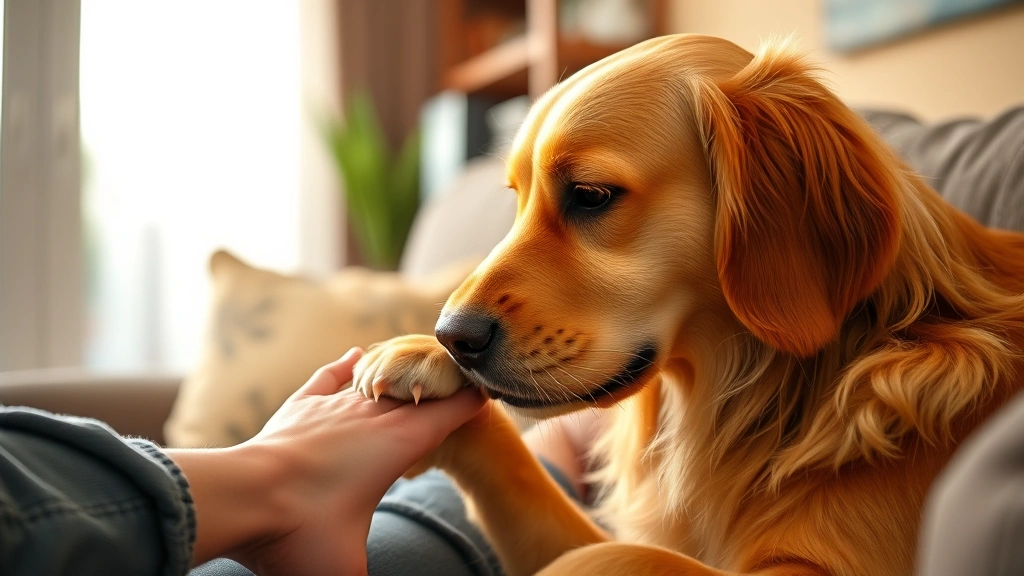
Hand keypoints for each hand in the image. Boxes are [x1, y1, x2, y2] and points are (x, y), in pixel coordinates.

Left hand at [169, 347, 484, 574]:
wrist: (239, 498)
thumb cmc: (301, 536)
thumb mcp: (348, 572)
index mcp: (401, 443)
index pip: (454, 411)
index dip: (475, 403)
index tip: (490, 398)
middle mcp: (373, 414)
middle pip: (421, 388)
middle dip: (443, 387)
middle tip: (459, 389)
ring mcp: (334, 405)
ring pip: (379, 376)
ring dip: (400, 376)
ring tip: (416, 375)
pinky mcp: (300, 406)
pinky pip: (332, 375)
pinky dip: (348, 365)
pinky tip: (356, 356)